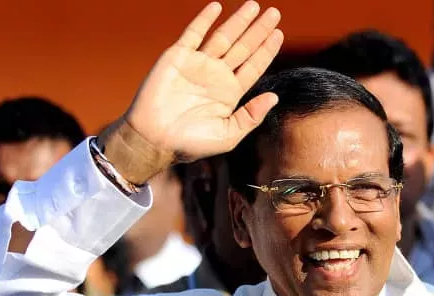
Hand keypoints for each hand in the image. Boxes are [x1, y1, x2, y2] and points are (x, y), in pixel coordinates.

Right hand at [103, 1, 282, 183]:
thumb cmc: (190, 144)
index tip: (279, 34)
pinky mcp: (177, 57)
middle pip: (243, 47)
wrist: (154, 139)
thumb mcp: (228, 135)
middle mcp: (216, 76)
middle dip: (259, 30)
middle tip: (275, 13)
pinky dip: (204, 20)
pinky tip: (217, 7)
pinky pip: (193, 34)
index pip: (254, 66)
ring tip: (254, 5)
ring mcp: (198, 64)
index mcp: (230, 93)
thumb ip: (251, 116)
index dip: (267, 50)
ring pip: (223, 37)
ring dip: (238, 21)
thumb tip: (274, 96)